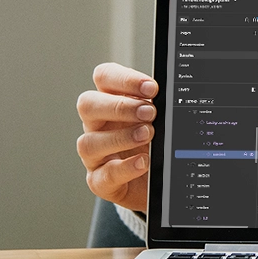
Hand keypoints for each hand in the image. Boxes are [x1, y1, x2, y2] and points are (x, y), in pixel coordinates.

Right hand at [76, 62, 157, 212]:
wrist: (159, 178)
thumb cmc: (156, 142)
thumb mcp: (160, 119)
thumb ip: (160, 105)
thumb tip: (170, 96)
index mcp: (111, 101)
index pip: (104, 77)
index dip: (123, 79)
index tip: (151, 88)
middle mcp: (97, 125)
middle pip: (88, 105)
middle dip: (120, 106)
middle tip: (150, 112)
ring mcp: (95, 154)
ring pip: (89, 142)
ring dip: (121, 137)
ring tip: (148, 135)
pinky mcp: (100, 181)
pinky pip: (104, 175)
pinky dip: (124, 168)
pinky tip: (143, 162)